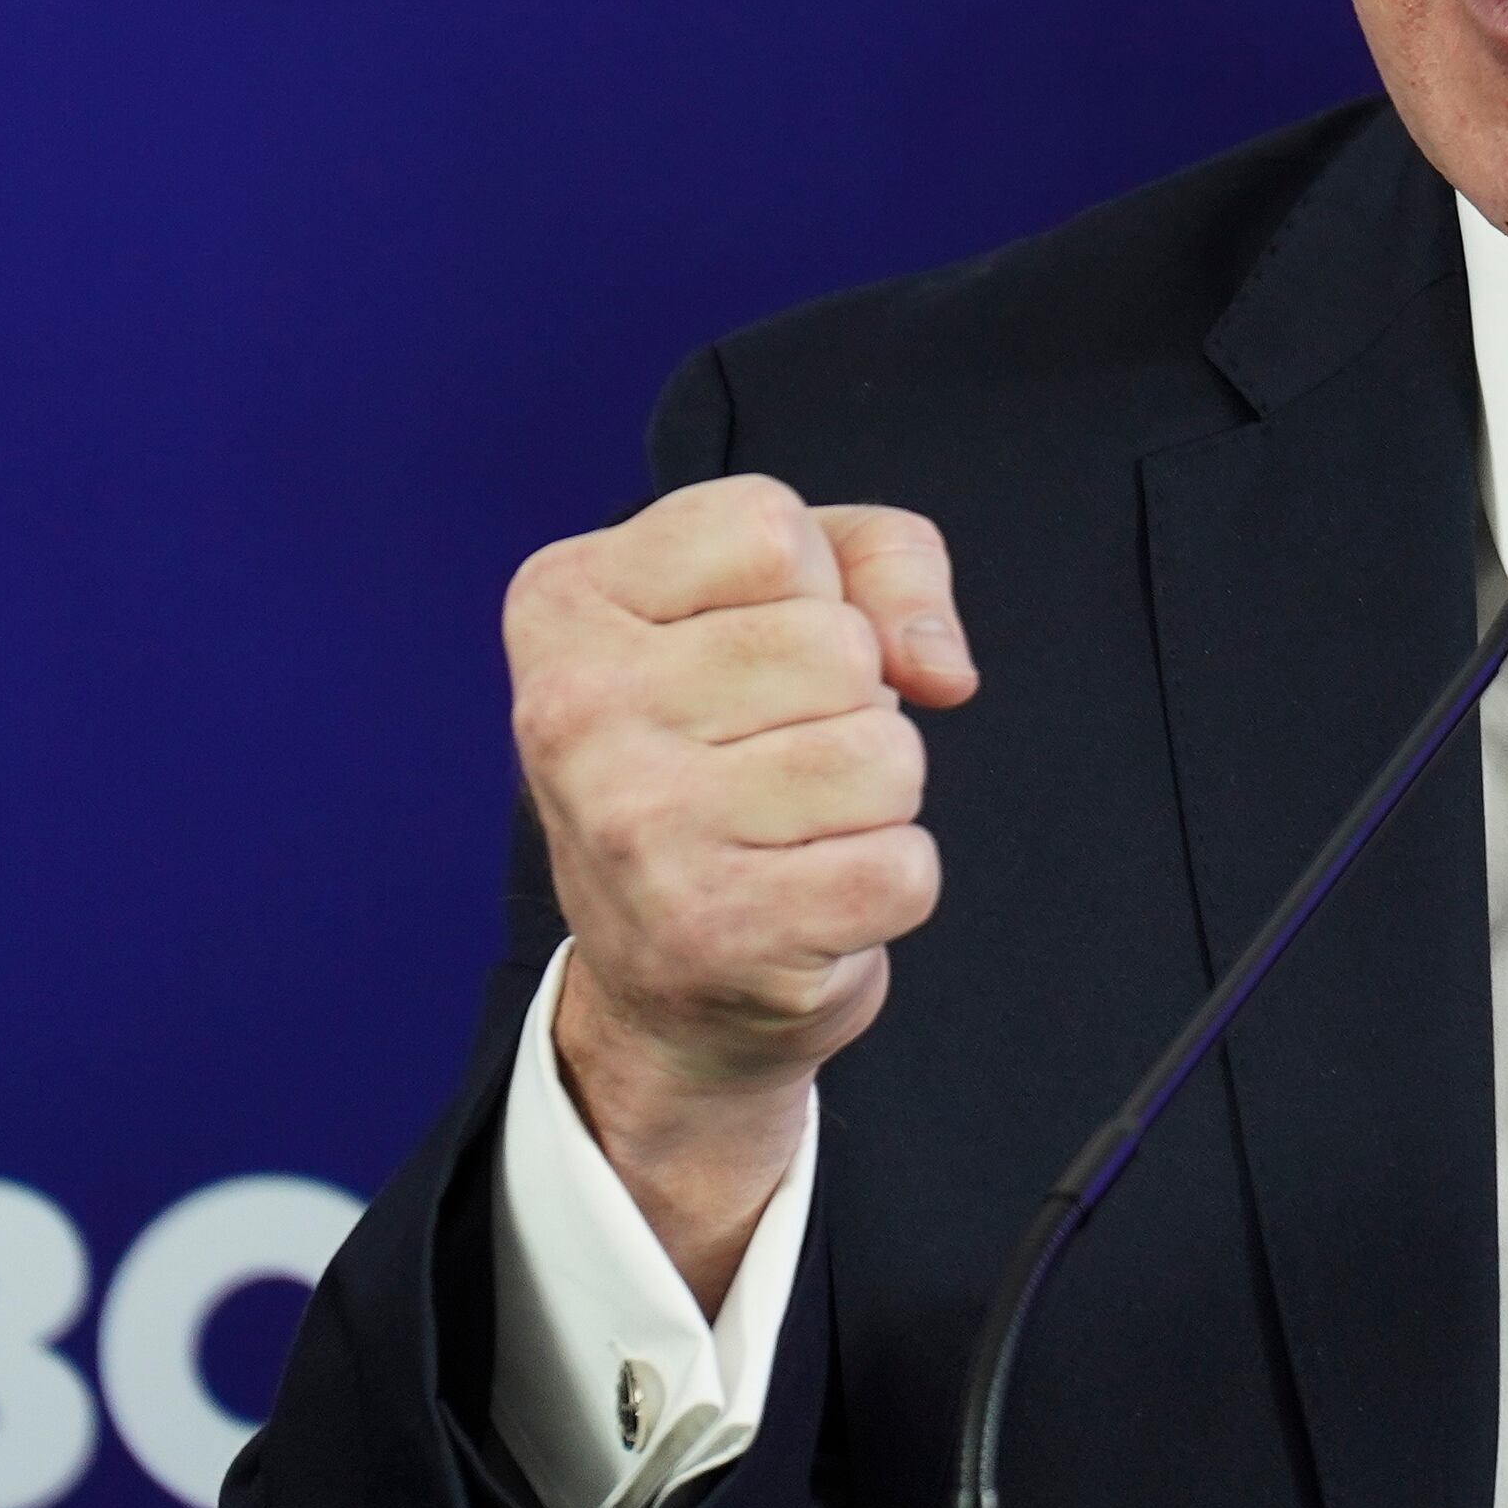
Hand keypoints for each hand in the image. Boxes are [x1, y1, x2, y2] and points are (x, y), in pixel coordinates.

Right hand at [503, 473, 977, 1303]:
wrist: (665, 978)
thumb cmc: (729, 751)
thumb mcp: (785, 602)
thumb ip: (883, 562)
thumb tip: (941, 670)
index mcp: (566, 601)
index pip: (773, 529)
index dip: (815, 585)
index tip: (751, 646)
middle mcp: (574, 710)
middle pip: (841, 647)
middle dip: (854, 700)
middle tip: (775, 754)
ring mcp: (637, 827)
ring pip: (885, 756)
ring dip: (877, 795)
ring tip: (795, 824)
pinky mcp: (714, 934)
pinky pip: (903, 870)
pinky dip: (890, 883)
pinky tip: (812, 892)